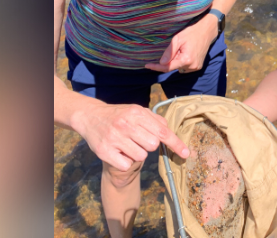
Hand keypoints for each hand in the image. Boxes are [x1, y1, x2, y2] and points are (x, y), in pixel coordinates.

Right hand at [74, 103, 189, 171]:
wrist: (90, 117)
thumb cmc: (119, 115)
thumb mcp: (136, 111)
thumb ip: (154, 120)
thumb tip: (168, 131)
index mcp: (136, 113)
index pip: (162, 131)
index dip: (175, 143)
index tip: (186, 153)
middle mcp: (125, 125)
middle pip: (152, 145)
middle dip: (148, 145)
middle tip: (137, 139)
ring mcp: (114, 138)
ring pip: (140, 156)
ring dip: (136, 153)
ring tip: (126, 144)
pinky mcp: (104, 151)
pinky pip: (126, 164)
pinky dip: (125, 162)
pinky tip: (118, 152)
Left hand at [145, 14, 217, 72]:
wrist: (207, 31)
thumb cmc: (191, 33)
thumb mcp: (178, 39)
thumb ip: (169, 52)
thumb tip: (161, 63)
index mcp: (186, 60)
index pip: (167, 67)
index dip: (156, 67)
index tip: (147, 65)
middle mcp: (192, 66)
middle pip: (173, 67)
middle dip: (170, 60)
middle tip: (176, 48)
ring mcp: (196, 67)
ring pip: (179, 68)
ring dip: (177, 61)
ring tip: (183, 49)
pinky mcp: (198, 67)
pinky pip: (185, 67)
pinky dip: (182, 62)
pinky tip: (186, 53)